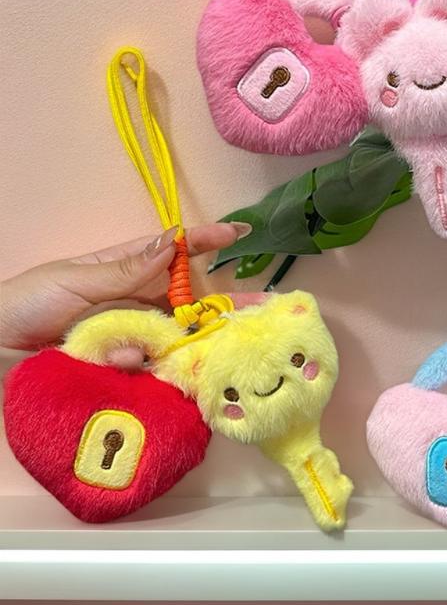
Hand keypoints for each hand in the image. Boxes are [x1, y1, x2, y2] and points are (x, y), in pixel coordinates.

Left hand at [0, 223, 259, 352]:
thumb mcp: (72, 280)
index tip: (240, 234)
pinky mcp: (123, 370)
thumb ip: (124, 269)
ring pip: (176, 338)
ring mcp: (132, 338)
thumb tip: (172, 242)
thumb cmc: (25, 304)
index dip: (206, 241)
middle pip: (190, 301)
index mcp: (126, 270)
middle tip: (263, 306)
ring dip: (194, 340)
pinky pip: (149, 367)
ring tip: (219, 344)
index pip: (173, 252)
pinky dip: (150, 365)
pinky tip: (137, 364)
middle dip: (226, 304)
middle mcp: (137, 304)